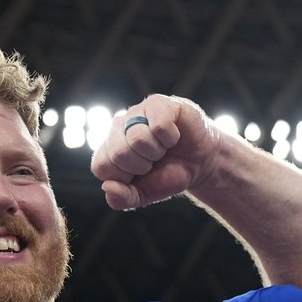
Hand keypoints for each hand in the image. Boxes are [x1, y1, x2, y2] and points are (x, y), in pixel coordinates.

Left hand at [90, 94, 223, 210]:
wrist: (199, 163)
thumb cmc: (167, 175)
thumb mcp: (143, 195)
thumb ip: (121, 198)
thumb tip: (107, 187)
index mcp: (107, 150)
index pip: (101, 167)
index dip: (125, 177)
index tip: (139, 174)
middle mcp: (116, 128)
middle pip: (119, 153)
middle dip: (142, 165)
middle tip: (154, 160)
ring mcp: (135, 112)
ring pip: (137, 139)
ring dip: (157, 151)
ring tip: (163, 147)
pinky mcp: (156, 103)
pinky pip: (158, 126)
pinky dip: (170, 138)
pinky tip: (173, 135)